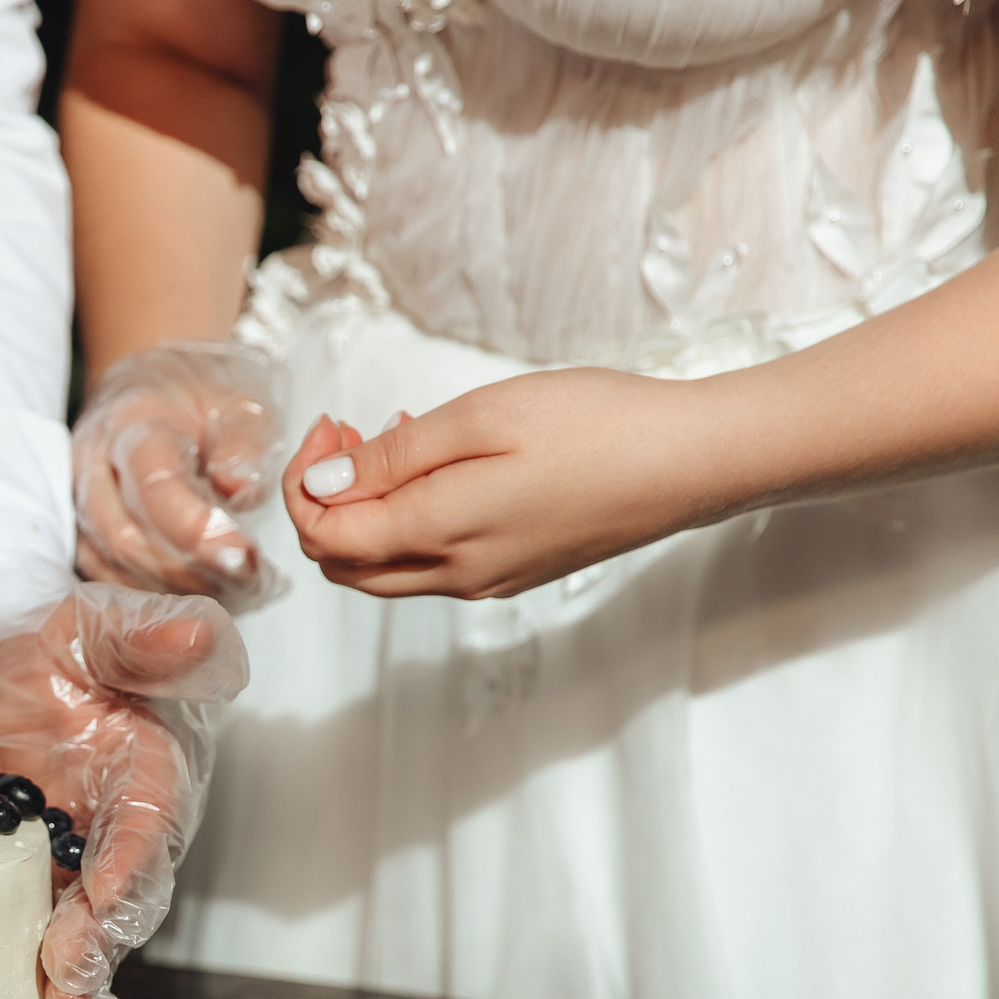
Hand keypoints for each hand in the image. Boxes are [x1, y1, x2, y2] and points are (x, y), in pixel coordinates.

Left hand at [0, 582, 248, 998]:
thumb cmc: (64, 652)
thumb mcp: (96, 629)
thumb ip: (144, 640)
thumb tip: (199, 635)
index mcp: (147, 775)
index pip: (147, 825)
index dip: (129, 861)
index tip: (104, 893)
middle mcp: (116, 833)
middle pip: (120, 900)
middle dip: (98, 943)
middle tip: (65, 980)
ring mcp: (71, 864)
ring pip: (83, 931)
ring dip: (70, 976)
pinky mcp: (20, 879)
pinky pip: (28, 930)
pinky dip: (21, 969)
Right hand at [72, 341, 288, 609]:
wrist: (156, 391)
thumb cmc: (202, 402)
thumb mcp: (239, 406)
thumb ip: (243, 443)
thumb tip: (239, 487)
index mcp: (129, 425)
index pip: (153, 486)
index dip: (196, 529)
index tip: (243, 555)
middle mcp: (90, 465)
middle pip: (124, 536)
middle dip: (186, 569)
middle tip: (245, 579)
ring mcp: (78, 503)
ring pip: (110, 564)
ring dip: (170, 588)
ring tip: (229, 589)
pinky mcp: (81, 532)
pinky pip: (105, 577)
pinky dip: (150, 594)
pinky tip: (195, 593)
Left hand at [283, 366, 740, 598]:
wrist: (693, 461)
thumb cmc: (596, 427)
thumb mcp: (481, 419)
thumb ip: (393, 458)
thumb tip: (322, 487)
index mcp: (440, 536)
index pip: (325, 536)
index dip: (305, 483)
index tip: (330, 427)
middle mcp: (457, 575)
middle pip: (345, 564)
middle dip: (326, 501)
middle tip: (349, 434)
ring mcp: (488, 580)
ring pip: (386, 567)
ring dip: (368, 508)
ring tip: (395, 436)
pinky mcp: (515, 571)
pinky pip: (433, 560)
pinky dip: (411, 517)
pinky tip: (440, 463)